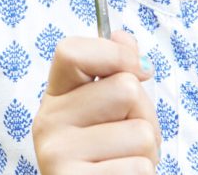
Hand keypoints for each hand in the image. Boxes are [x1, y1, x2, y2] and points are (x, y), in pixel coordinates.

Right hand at [33, 32, 161, 173]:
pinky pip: (139, 168)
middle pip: (126, 89)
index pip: (71, 51)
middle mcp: (49, 122)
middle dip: (145, 116)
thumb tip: (124, 36)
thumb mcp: (108, 113)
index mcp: (56, 97)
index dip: (113, 53)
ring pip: (141, 133)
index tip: (137, 71)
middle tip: (128, 139)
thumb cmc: (106, 159)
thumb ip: (115, 74)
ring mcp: (58, 155)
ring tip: (125, 164)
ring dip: (148, 153)